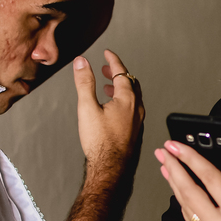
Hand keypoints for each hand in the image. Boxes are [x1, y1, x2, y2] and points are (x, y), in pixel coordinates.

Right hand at [72, 50, 144, 178]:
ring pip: (132, 97)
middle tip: (107, 69)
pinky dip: (123, 101)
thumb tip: (82, 62)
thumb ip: (85, 83)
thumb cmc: (100, 142)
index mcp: (127, 100)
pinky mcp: (135, 131)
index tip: (108, 54)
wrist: (110, 167)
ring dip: (120, 88)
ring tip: (107, 87)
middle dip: (118, 73)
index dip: (113, 61)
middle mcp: (136, 109)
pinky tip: (113, 109)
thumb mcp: (87, 107)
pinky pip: (132, 109)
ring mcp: (137, 121)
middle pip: (130, 83)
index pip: (122, 72)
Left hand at [156, 140, 220, 220]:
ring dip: (175, 187)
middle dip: (174, 169)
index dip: (190, 158)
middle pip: (189, 193)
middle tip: (162, 152)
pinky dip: (185, 207)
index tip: (176, 144)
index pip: (209, 178)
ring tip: (167, 169)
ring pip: (187, 210)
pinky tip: (182, 196)